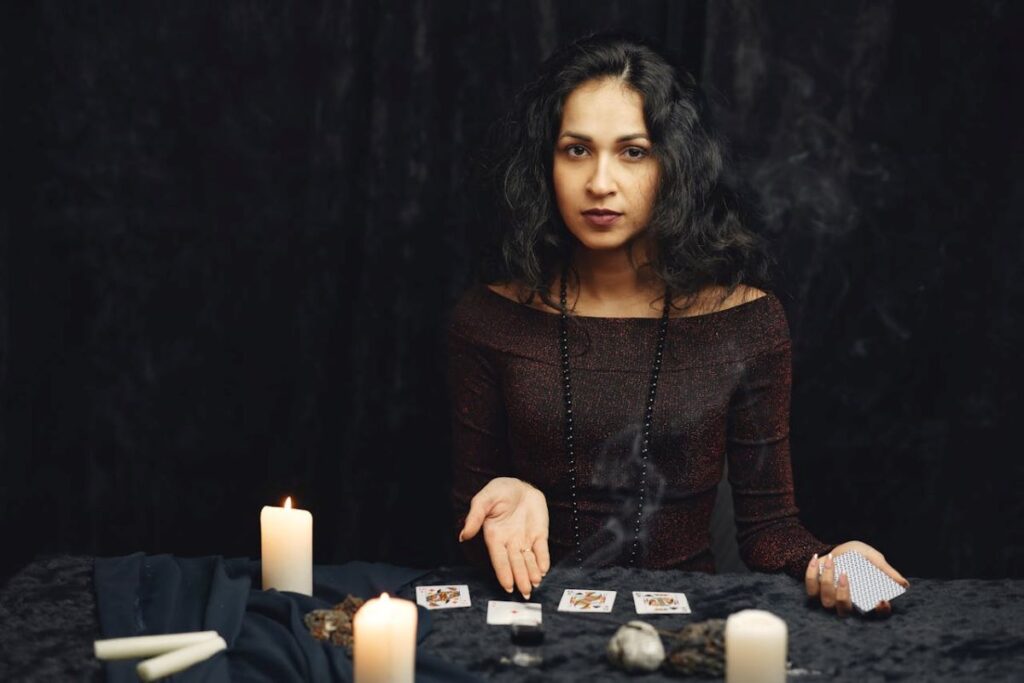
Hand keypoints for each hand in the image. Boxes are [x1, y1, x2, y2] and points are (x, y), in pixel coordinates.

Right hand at [458, 477, 550, 598]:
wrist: (520, 484)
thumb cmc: (499, 491)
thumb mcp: (484, 500)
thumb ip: (475, 517)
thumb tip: (464, 535)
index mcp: (495, 537)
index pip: (499, 559)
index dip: (504, 572)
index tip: (507, 586)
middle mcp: (510, 542)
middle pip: (515, 563)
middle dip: (520, 578)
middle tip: (525, 592)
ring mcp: (525, 539)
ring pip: (528, 560)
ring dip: (532, 572)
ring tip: (535, 583)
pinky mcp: (539, 534)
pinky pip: (541, 549)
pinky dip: (543, 559)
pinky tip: (544, 569)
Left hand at [805, 540, 909, 616]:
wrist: (834, 549)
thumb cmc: (856, 556)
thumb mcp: (872, 558)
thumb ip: (885, 569)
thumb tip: (904, 584)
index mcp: (863, 600)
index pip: (874, 614)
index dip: (878, 612)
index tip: (881, 600)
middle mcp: (845, 604)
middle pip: (844, 611)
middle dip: (844, 595)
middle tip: (845, 575)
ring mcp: (828, 599)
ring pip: (826, 601)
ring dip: (827, 580)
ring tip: (832, 561)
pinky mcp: (814, 590)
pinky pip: (810, 587)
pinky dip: (811, 572)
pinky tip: (817, 558)